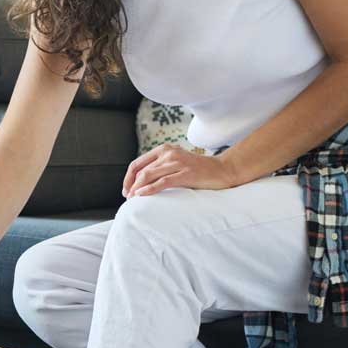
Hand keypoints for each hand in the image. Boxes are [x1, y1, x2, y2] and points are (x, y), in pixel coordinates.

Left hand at [122, 144, 239, 197]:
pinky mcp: (186, 173)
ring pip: (149, 175)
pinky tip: (141, 195)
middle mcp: (169, 153)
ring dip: (137, 188)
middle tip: (127, 197)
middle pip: (141, 170)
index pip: (137, 163)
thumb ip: (160, 168)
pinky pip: (162, 182)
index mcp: (164, 149)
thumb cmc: (197, 170)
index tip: (125, 189)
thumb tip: (139, 182)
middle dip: (130, 185)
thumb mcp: (175, 164)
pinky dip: (149, 189)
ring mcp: (178, 162)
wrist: (222, 170)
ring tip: (132, 199)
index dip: (128, 177)